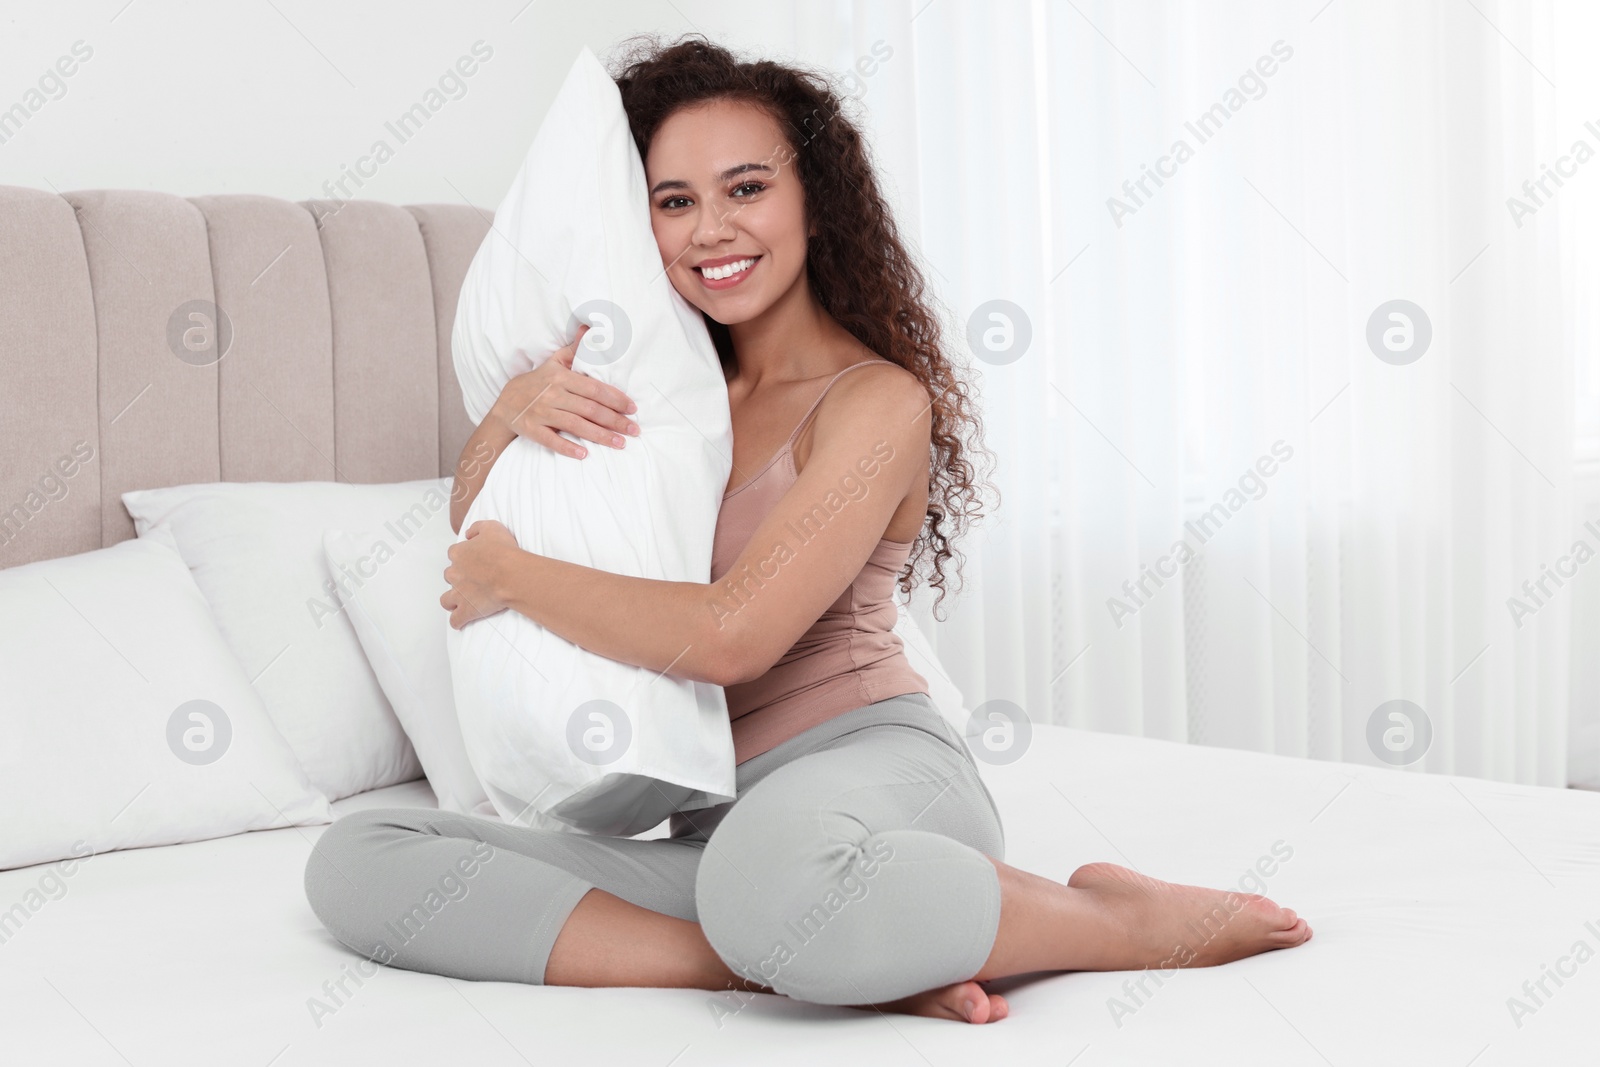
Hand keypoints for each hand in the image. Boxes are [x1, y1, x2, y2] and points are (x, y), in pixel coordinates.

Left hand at [441, 519, 521, 628]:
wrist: (511, 573)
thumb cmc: (504, 552)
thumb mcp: (492, 527)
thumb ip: (477, 528)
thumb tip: (469, 534)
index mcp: (459, 553)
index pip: (454, 554)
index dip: (464, 558)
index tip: (473, 561)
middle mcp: (455, 573)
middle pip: (450, 575)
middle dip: (459, 578)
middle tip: (473, 579)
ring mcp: (459, 593)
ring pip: (446, 599)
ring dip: (452, 600)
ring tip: (462, 601)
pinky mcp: (466, 610)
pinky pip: (456, 620)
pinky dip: (458, 621)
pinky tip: (462, 621)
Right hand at [491, 324, 639, 458]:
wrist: (506, 403)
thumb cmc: (538, 382)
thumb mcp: (554, 363)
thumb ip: (574, 349)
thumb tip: (589, 329)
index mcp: (561, 377)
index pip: (594, 388)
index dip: (615, 399)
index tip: (632, 409)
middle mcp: (552, 394)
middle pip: (589, 409)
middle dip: (614, 421)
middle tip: (634, 430)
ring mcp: (541, 412)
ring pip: (575, 425)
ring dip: (600, 436)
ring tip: (620, 443)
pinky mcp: (532, 429)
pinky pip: (552, 440)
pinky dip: (568, 447)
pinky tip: (584, 454)